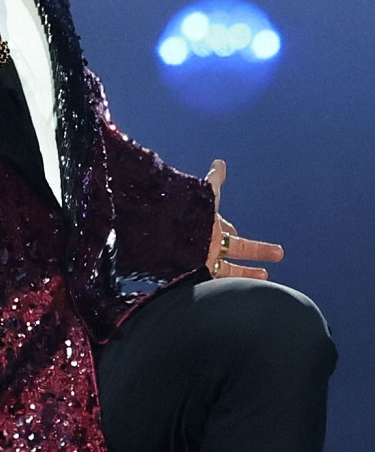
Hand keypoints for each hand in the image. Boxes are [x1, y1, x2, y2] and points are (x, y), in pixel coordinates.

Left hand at [205, 159, 283, 279]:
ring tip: (265, 277)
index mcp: (209, 228)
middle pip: (237, 250)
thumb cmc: (193, 216)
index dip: (233, 231)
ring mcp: (205, 264)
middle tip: (277, 254)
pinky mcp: (202, 279)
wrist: (174, 241)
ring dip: (249, 273)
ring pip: (231, 270)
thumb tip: (219, 162)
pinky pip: (220, 284)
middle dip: (258, 252)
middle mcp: (207, 247)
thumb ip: (214, 181)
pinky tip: (247, 289)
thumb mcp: (208, 196)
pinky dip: (235, 284)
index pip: (227, 231)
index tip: (236, 232)